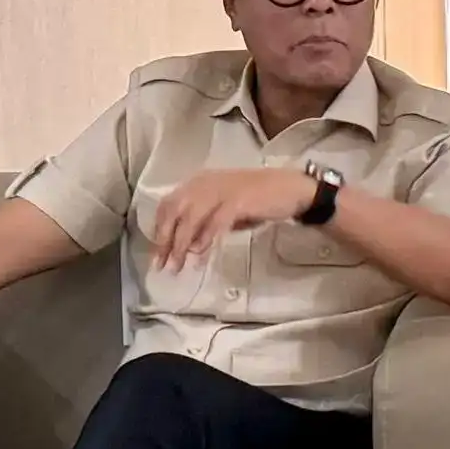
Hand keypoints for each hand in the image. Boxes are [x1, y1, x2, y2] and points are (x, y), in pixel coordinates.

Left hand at [152, 168, 315, 271]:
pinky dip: (204, 240)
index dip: (159, 229)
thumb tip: (187, 245)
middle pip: (174, 211)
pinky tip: (199, 257)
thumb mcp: (225, 208)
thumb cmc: (259, 199)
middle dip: (165, 239)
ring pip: (191, 218)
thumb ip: (206, 222)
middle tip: (161, 265)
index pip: (169, 204)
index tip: (157, 252)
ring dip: (181, 245)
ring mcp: (222, 190)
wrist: (292, 189)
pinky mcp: (238, 200)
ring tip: (177, 266)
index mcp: (200, 182)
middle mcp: (206, 182)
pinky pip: (214, 222)